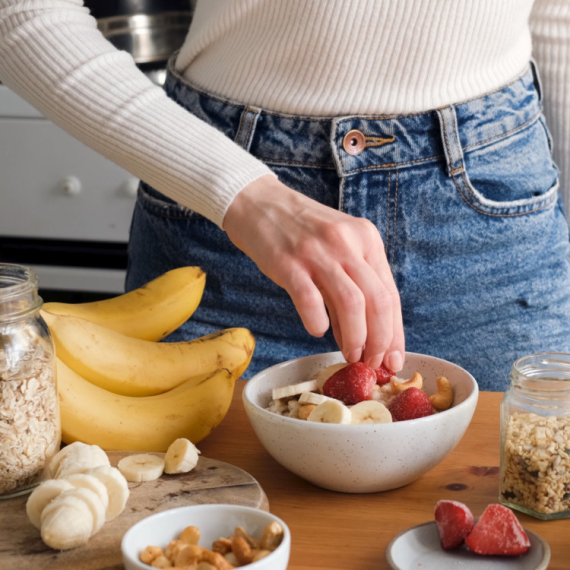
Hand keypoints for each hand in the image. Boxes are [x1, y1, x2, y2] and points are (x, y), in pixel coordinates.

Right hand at [223, 174, 404, 371]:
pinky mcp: (289, 262)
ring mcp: (318, 252)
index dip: (395, 332)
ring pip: (352, 304)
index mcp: (367, 239)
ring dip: (355, 338)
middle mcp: (348, 243)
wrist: (260, 203)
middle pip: (378, 301)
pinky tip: (317, 329)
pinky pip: (310, 301)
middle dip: (381, 341)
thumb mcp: (338, 247)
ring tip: (350, 355)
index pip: (390, 293)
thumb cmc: (301, 231)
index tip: (393, 360)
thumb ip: (353, 286)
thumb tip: (364, 337)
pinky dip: (317, 323)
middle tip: (372, 363)